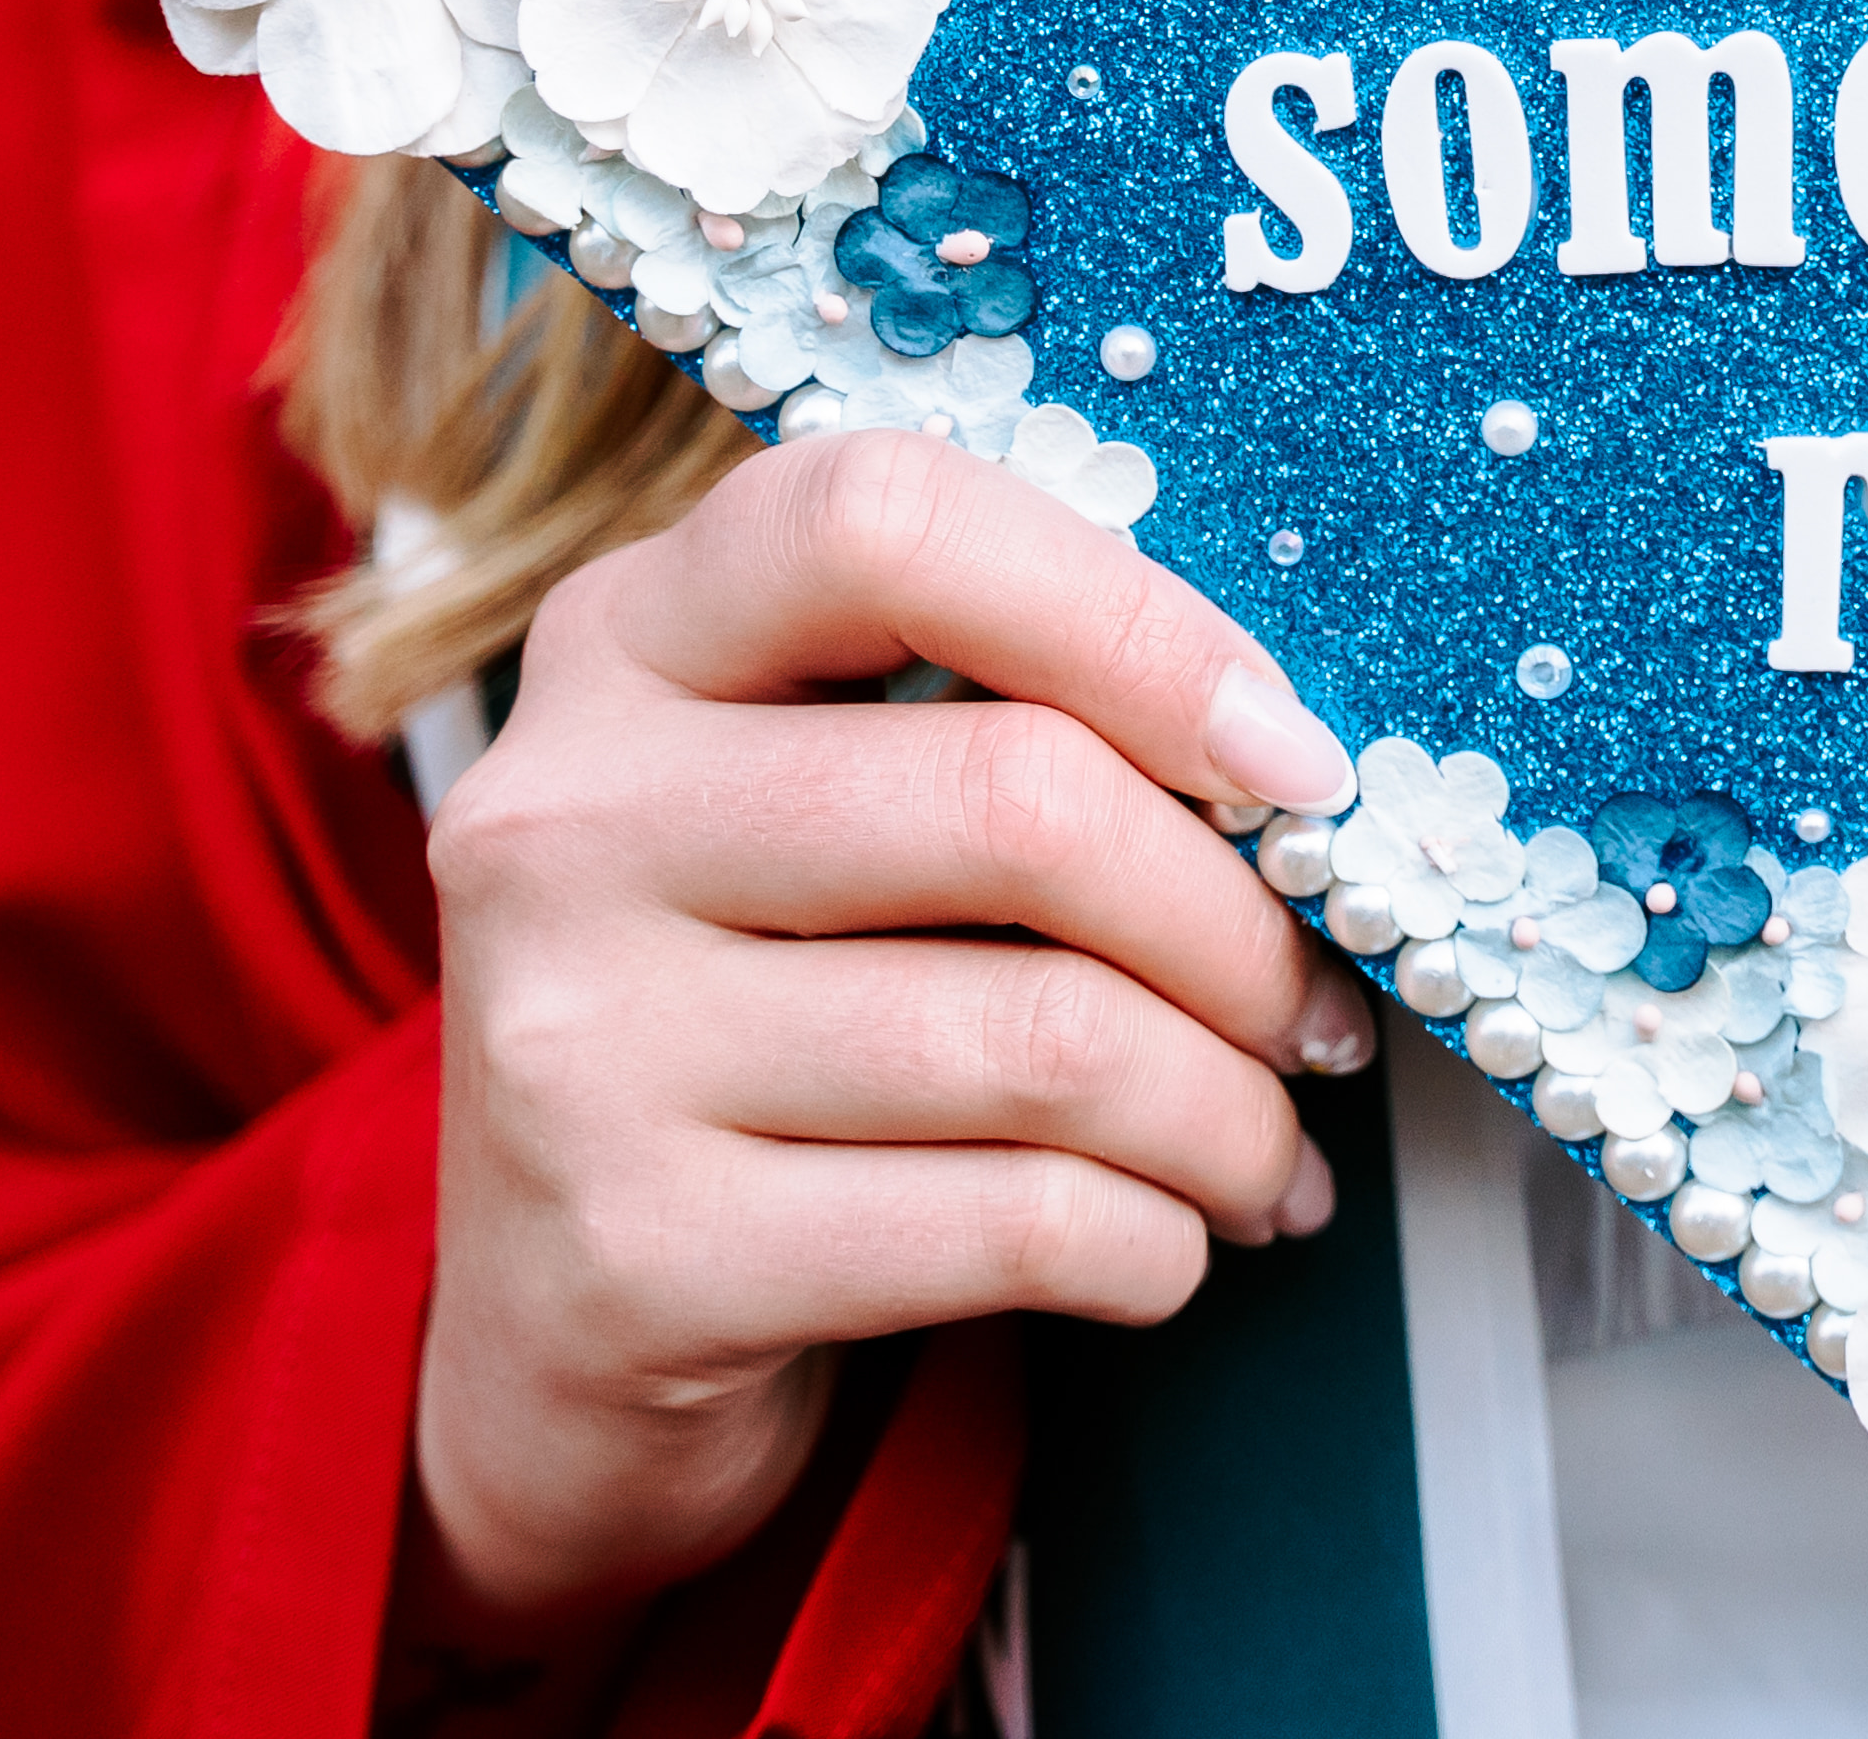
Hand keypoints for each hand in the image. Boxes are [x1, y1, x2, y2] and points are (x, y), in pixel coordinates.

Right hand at [410, 427, 1376, 1624]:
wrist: (554, 1347)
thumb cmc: (760, 1018)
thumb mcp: (806, 809)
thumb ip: (985, 717)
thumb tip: (1295, 765)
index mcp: (625, 641)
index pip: (887, 521)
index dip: (1136, 624)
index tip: (1291, 762)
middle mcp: (562, 817)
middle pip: (1018, 800)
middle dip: (1238, 928)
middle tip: (1313, 1012)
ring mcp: (577, 1042)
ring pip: (1048, 1038)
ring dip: (1227, 1114)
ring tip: (1264, 1150)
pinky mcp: (639, 1258)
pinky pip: (1016, 1224)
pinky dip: (1157, 1246)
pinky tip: (1169, 1246)